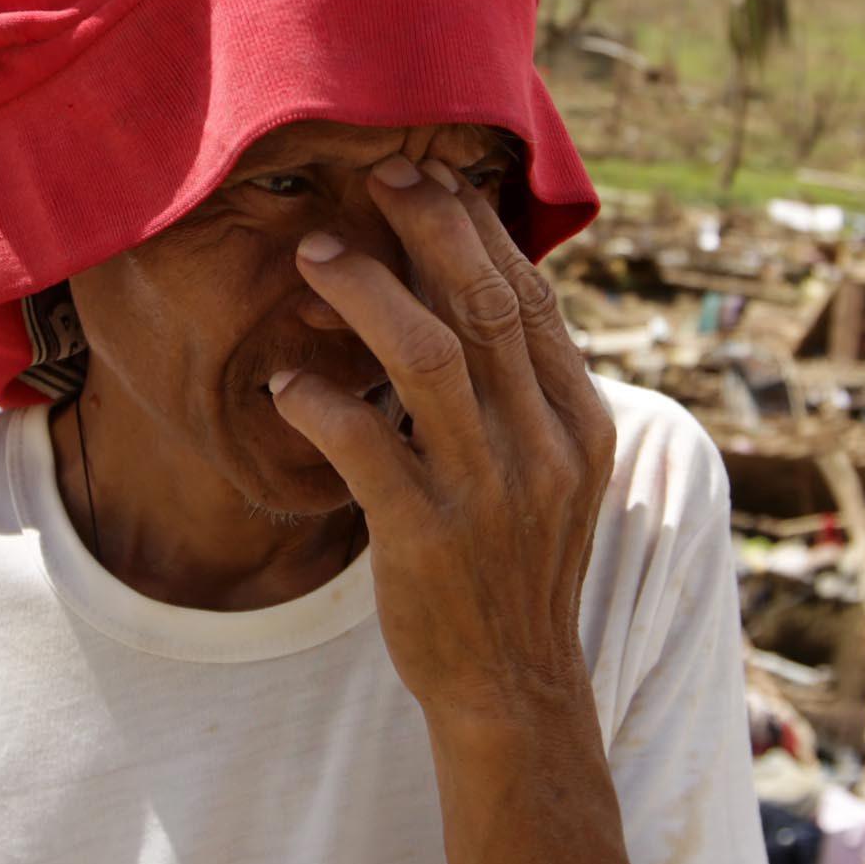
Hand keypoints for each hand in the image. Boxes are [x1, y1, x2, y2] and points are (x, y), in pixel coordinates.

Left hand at [265, 155, 618, 727]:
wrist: (514, 686)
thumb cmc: (514, 567)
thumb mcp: (549, 473)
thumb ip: (519, 392)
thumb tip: (463, 290)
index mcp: (579, 422)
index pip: (531, 298)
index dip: (478, 227)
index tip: (432, 177)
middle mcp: (542, 447)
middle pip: (486, 305)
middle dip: (428, 226)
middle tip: (377, 178)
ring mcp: (487, 492)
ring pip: (429, 358)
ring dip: (366, 292)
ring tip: (315, 256)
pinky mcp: (425, 537)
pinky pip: (365, 445)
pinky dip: (320, 402)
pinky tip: (285, 384)